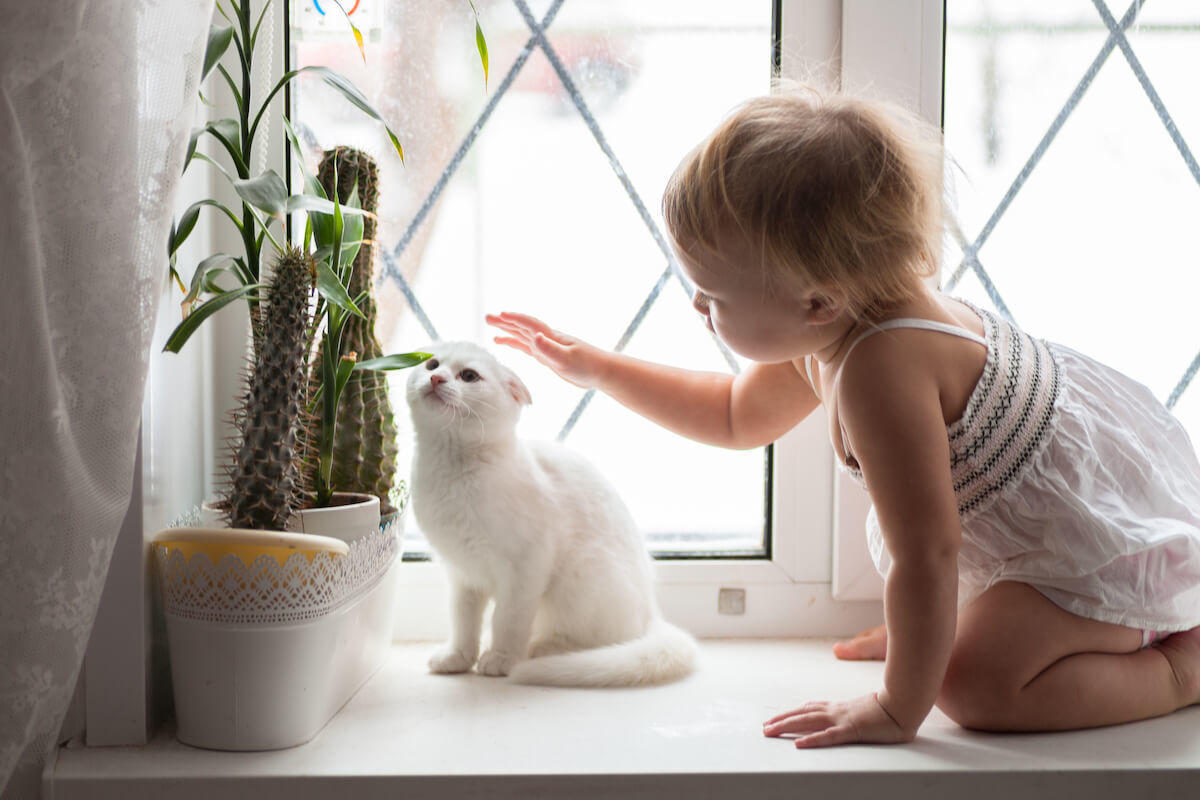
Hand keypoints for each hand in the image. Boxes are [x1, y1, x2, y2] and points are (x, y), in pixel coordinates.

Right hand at [486, 311, 604, 388]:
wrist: (601, 371)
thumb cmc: (587, 365)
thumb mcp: (567, 359)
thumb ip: (550, 349)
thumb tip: (534, 337)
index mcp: (551, 337)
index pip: (529, 325)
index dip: (514, 319)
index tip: (499, 315)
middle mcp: (547, 339)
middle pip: (522, 327)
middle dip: (505, 322)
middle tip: (487, 317)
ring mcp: (547, 346)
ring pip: (523, 336)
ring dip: (508, 330)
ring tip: (492, 327)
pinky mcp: (548, 356)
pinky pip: (527, 347)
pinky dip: (516, 343)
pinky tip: (507, 343)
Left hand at [763, 692, 914, 747]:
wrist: (903, 704)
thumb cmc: (889, 707)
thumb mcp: (866, 709)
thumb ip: (854, 711)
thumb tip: (851, 715)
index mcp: (839, 707)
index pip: (810, 708)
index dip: (792, 713)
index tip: (778, 717)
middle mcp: (836, 711)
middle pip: (802, 715)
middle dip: (782, 720)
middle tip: (765, 727)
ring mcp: (842, 719)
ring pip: (808, 723)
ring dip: (787, 726)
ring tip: (770, 731)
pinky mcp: (852, 730)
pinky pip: (828, 736)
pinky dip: (812, 740)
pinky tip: (798, 744)